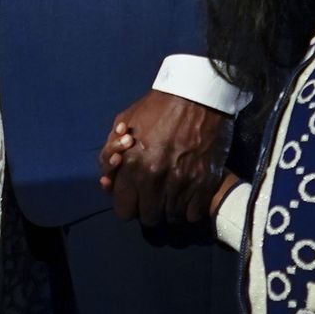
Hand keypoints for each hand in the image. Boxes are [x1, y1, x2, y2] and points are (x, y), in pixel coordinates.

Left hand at [103, 89, 232, 224]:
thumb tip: (109, 181)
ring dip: (170, 208)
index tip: (135, 198)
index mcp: (132, 166)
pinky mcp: (205, 184)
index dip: (129, 204)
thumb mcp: (122, 124)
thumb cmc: (156, 108)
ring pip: (172, 217)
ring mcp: (182, 184)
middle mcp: (154, 179)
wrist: (196, 96)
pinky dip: (191, 208)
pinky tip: (189, 194)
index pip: (124, 209)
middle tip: (154, 195)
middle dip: (149, 208)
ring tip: (173, 192)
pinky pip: (194, 214)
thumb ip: (110, 154)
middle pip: (148, 217)